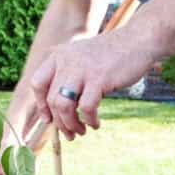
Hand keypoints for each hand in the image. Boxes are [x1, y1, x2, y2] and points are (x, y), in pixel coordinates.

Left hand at [31, 29, 154, 139]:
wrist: (137, 40)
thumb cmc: (111, 56)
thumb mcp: (83, 60)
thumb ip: (69, 77)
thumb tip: (58, 111)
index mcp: (59, 56)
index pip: (37, 83)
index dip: (41, 105)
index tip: (49, 120)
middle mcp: (66, 60)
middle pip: (51, 100)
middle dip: (60, 123)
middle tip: (70, 134)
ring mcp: (82, 69)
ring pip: (63, 106)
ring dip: (71, 125)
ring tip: (81, 131)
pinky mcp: (98, 78)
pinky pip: (86, 108)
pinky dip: (90, 120)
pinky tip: (95, 123)